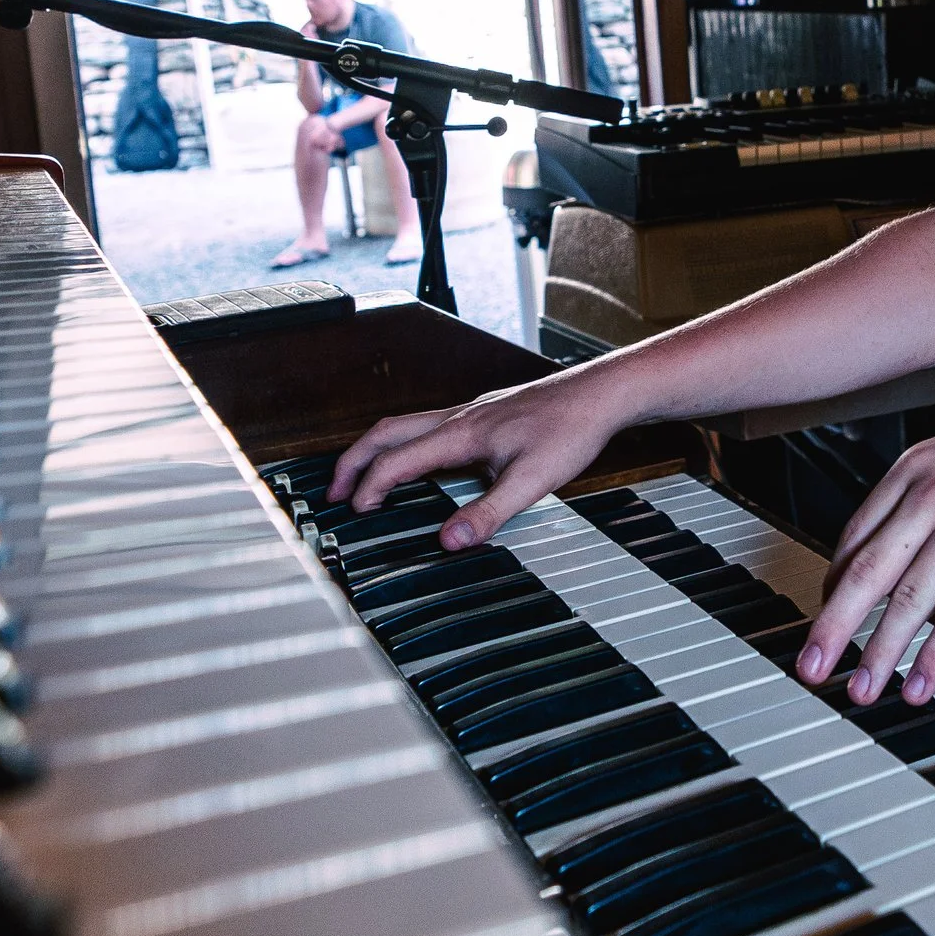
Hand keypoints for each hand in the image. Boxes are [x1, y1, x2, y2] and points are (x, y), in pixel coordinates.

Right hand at [330, 360, 633, 546]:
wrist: (600, 394)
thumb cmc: (571, 430)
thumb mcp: (532, 481)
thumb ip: (488, 513)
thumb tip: (448, 540)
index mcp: (461, 434)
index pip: (397, 460)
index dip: (370, 488)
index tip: (355, 513)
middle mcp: (458, 417)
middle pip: (386, 432)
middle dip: (353, 462)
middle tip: (334, 491)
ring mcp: (470, 411)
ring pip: (405, 425)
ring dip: (376, 450)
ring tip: (362, 479)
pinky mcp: (484, 413)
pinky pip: (428, 425)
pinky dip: (405, 444)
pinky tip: (419, 462)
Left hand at [796, 385, 934, 703]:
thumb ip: (931, 490)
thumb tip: (908, 536)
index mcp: (915, 468)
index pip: (855, 538)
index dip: (833, 587)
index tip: (824, 618)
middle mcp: (931, 494)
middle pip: (865, 574)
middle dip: (832, 629)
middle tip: (810, 666)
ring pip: (907, 602)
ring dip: (878, 654)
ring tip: (863, 691)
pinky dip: (934, 658)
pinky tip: (921, 683)